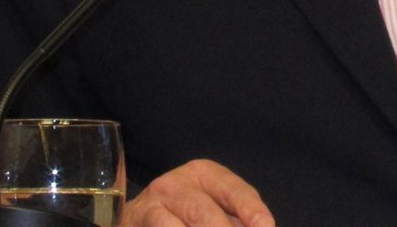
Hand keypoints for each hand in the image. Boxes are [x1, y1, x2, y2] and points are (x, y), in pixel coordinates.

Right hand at [123, 159, 275, 226]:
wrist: (134, 221)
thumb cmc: (182, 216)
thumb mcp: (211, 210)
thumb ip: (234, 220)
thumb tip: (261, 226)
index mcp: (204, 174)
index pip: (234, 191)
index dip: (252, 211)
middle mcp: (177, 183)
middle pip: (205, 214)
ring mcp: (152, 204)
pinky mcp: (135, 222)